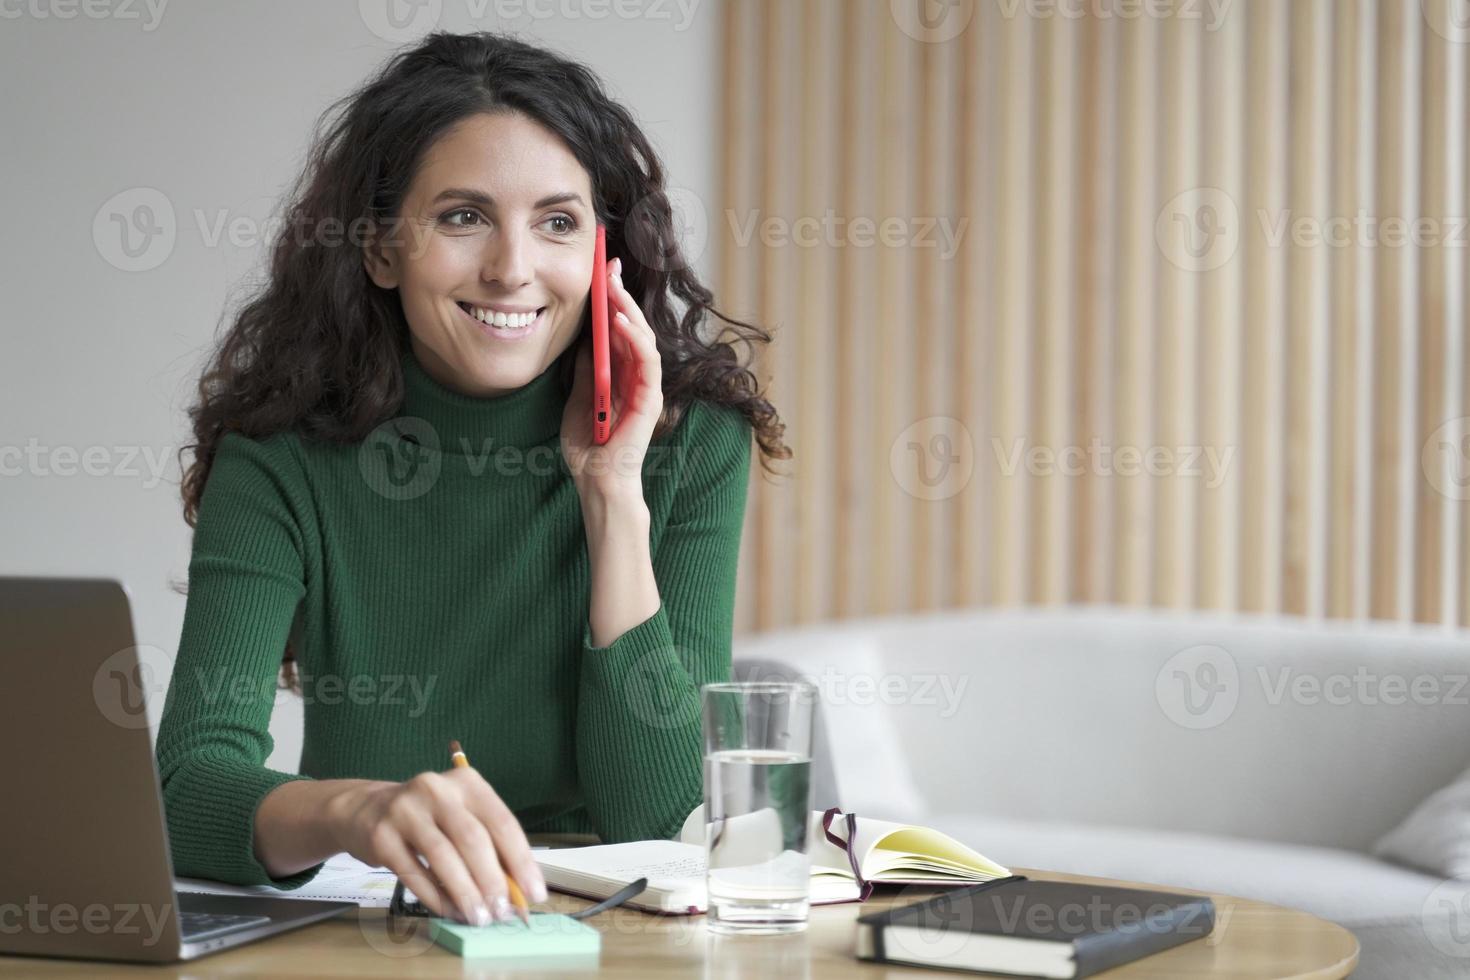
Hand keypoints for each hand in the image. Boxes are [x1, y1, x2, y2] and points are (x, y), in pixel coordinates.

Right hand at [327, 768, 546, 924]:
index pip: (502, 822)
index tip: (534, 893)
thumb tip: (516, 891)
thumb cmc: (429, 818)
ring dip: (465, 893)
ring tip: (478, 917)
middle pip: (473, 839)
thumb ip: (489, 847)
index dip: (521, 861)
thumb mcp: (461, 818)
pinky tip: (449, 911)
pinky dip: (435, 897)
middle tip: (502, 912)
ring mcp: (405, 810)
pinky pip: (413, 873)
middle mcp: (437, 790)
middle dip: (492, 881)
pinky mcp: (381, 835)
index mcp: (467, 783)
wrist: (366, 809)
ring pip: (443, 857)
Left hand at [560, 256, 662, 497]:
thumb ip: (585, 369)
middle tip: (608, 264)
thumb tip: (584, 337)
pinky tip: (620, 320)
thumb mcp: (578, 398)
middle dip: (620, 293)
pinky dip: (635, 339)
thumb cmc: (589, 447)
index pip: (621, 328)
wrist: (596, 481)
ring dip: (628, 308)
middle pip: (633, 326)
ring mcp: (646, 387)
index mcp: (621, 373)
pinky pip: (646, 362)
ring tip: (612, 284)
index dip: (613, 298)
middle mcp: (637, 376)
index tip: (601, 269)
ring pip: (642, 337)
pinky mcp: (650, 399)